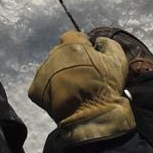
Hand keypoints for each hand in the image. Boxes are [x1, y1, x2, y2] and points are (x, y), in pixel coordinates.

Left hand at [28, 31, 134, 145]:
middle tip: (82, 77)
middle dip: (69, 61)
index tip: (89, 58)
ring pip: (50, 68)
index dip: (82, 46)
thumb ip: (108, 44)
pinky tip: (62, 98)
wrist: (91, 116)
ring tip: (72, 90)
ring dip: (58, 75)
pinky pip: (41, 85)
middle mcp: (53, 54)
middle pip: (60, 53)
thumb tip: (98, 42)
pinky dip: (49, 90)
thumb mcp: (117, 59)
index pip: (72, 37)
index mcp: (72, 44)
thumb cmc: (105, 86)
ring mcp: (42, 71)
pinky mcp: (35, 90)